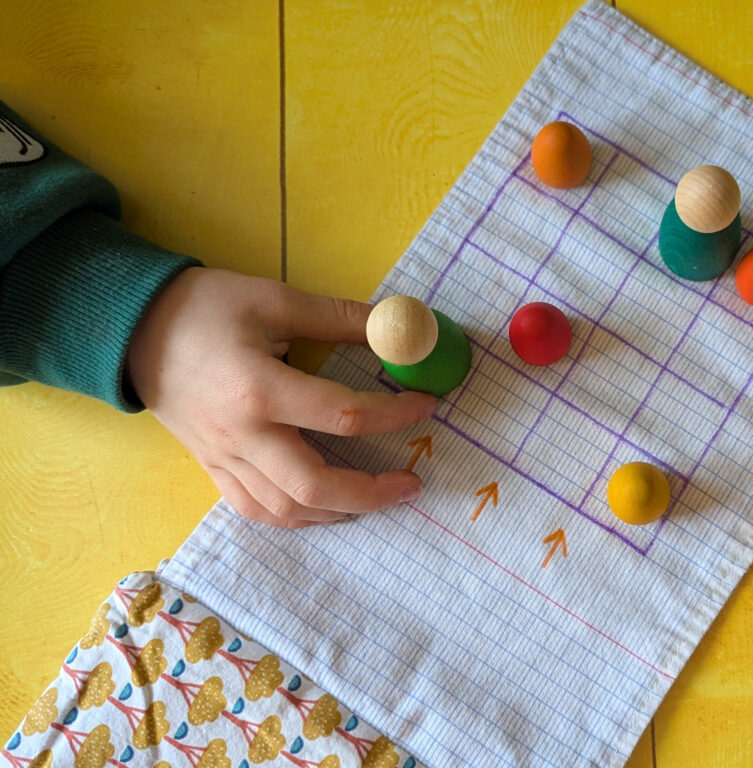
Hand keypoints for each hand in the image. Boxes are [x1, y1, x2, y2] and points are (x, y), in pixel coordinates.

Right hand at [126, 268, 435, 526]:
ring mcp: (224, 459)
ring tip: (376, 496)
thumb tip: (396, 327)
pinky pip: (256, 510)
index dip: (394, 415)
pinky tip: (324, 506)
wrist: (132, 329)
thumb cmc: (204, 308)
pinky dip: (296, 517)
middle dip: (372, 493)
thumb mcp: (274, 299)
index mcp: (260, 390)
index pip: (344, 416)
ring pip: (286, 510)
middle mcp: (243, 435)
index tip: (427, 406)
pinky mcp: (212, 468)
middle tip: (411, 482)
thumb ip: (337, 317)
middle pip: (315, 486)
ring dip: (338, 511)